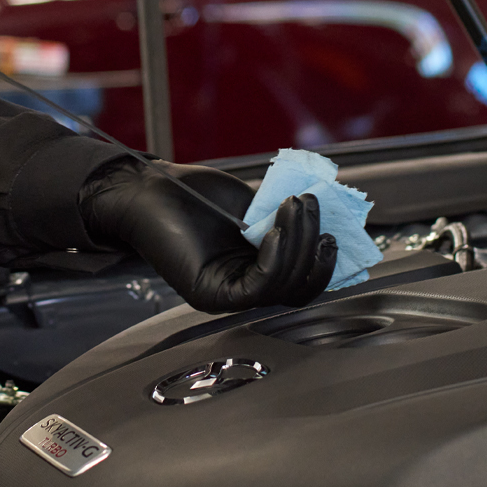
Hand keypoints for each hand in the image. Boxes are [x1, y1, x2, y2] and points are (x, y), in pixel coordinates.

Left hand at [80, 160, 335, 312]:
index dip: (324, 262)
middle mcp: (241, 291)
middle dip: (315, 248)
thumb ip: (285, 224)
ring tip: (295, 205)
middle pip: (298, 288)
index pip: (301, 283)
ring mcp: (226, 297)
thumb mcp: (254, 209)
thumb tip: (329, 226)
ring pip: (282, 287)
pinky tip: (277, 229)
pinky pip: (257, 286)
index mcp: (254, 273)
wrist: (151, 189)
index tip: (335, 230)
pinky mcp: (210, 294)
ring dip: (298, 243)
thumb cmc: (196, 195)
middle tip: (312, 206)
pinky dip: (275, 256)